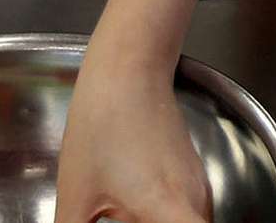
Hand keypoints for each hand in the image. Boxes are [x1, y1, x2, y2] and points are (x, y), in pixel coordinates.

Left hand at [55, 13, 211, 222]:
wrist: (129, 69)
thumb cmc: (103, 123)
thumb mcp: (78, 196)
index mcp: (169, 211)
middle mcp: (195, 202)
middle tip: (117, 222)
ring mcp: (197, 187)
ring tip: (119, 217)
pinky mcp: (191, 175)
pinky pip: (187, 215)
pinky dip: (167, 222)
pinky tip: (130, 216)